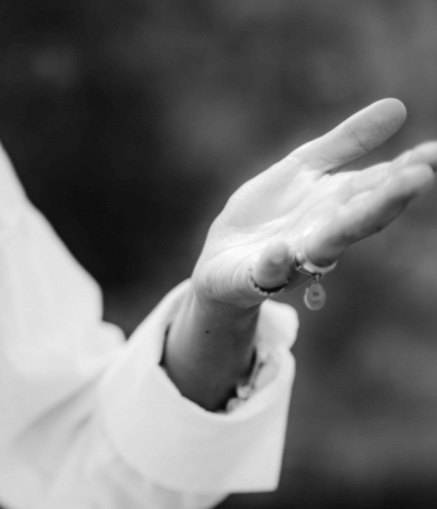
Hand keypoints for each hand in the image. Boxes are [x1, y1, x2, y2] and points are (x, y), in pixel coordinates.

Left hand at [192, 98, 436, 310]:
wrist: (221, 258)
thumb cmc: (268, 214)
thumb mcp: (304, 168)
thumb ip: (347, 143)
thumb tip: (398, 106)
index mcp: (338, 203)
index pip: (379, 184)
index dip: (408, 169)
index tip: (434, 153)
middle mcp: (325, 232)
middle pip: (362, 214)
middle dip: (391, 197)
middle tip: (423, 174)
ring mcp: (294, 256)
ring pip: (327, 244)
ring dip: (350, 226)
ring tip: (375, 204)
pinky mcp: (258, 274)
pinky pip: (269, 270)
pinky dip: (276, 262)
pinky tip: (281, 249)